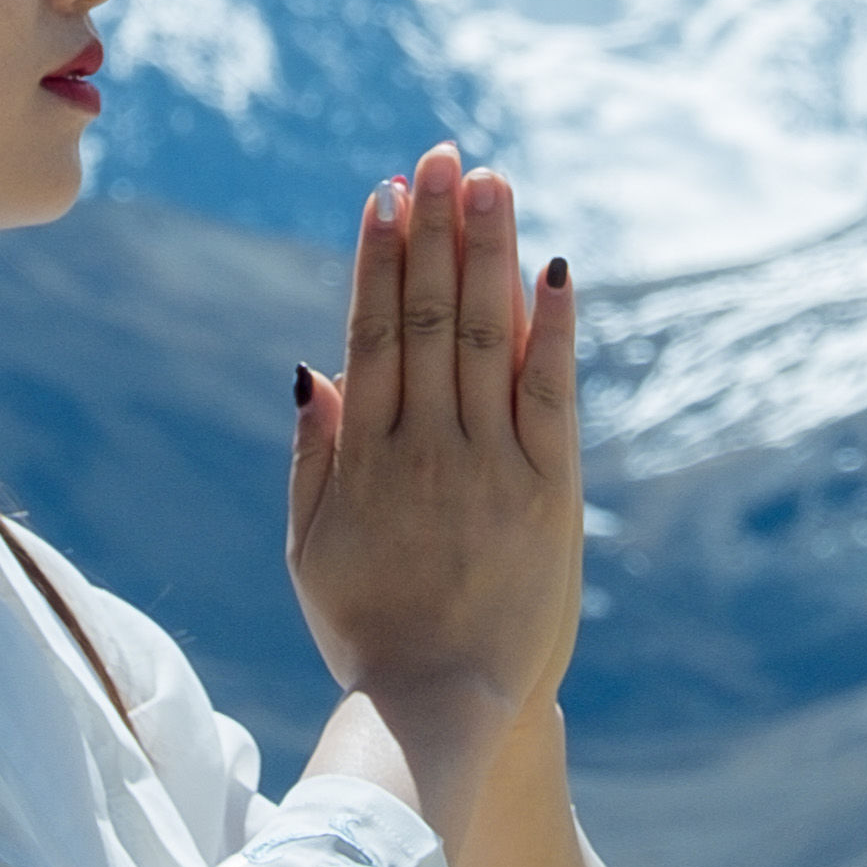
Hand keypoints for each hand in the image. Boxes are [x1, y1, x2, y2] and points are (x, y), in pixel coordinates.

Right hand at [283, 144, 582, 737]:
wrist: (438, 710)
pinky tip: (555, 269)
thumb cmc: (369, 634)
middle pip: (425, 315)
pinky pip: (549, 393)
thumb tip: (311, 366)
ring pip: (482, 337)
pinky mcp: (546, 492)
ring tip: (491, 181)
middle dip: (435, 229)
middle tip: (442, 157)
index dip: (377, 257)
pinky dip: (551, 329)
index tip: (385, 193)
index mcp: (362, 457)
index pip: (370, 333)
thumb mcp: (311, 548)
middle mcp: (423, 447)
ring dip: (486, 253)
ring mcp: (486, 465)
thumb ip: (312, 456)